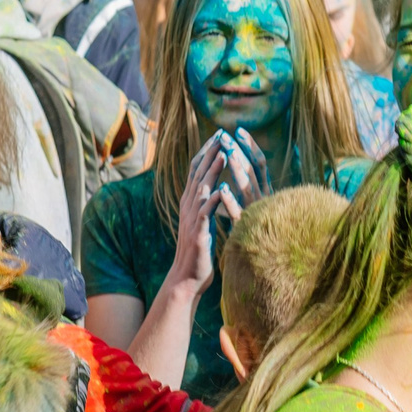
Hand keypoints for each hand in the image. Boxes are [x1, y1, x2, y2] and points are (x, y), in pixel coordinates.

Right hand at [169, 131, 261, 294]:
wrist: (187, 277)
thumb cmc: (199, 251)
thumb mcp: (202, 222)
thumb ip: (207, 205)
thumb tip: (215, 189)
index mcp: (191, 202)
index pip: (197, 170)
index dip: (207, 152)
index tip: (219, 135)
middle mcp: (188, 206)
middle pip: (198, 173)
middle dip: (210, 152)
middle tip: (222, 133)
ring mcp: (192, 218)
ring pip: (202, 188)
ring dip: (212, 170)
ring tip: (224, 152)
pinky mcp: (198, 232)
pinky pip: (205, 212)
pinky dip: (213, 199)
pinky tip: (222, 189)